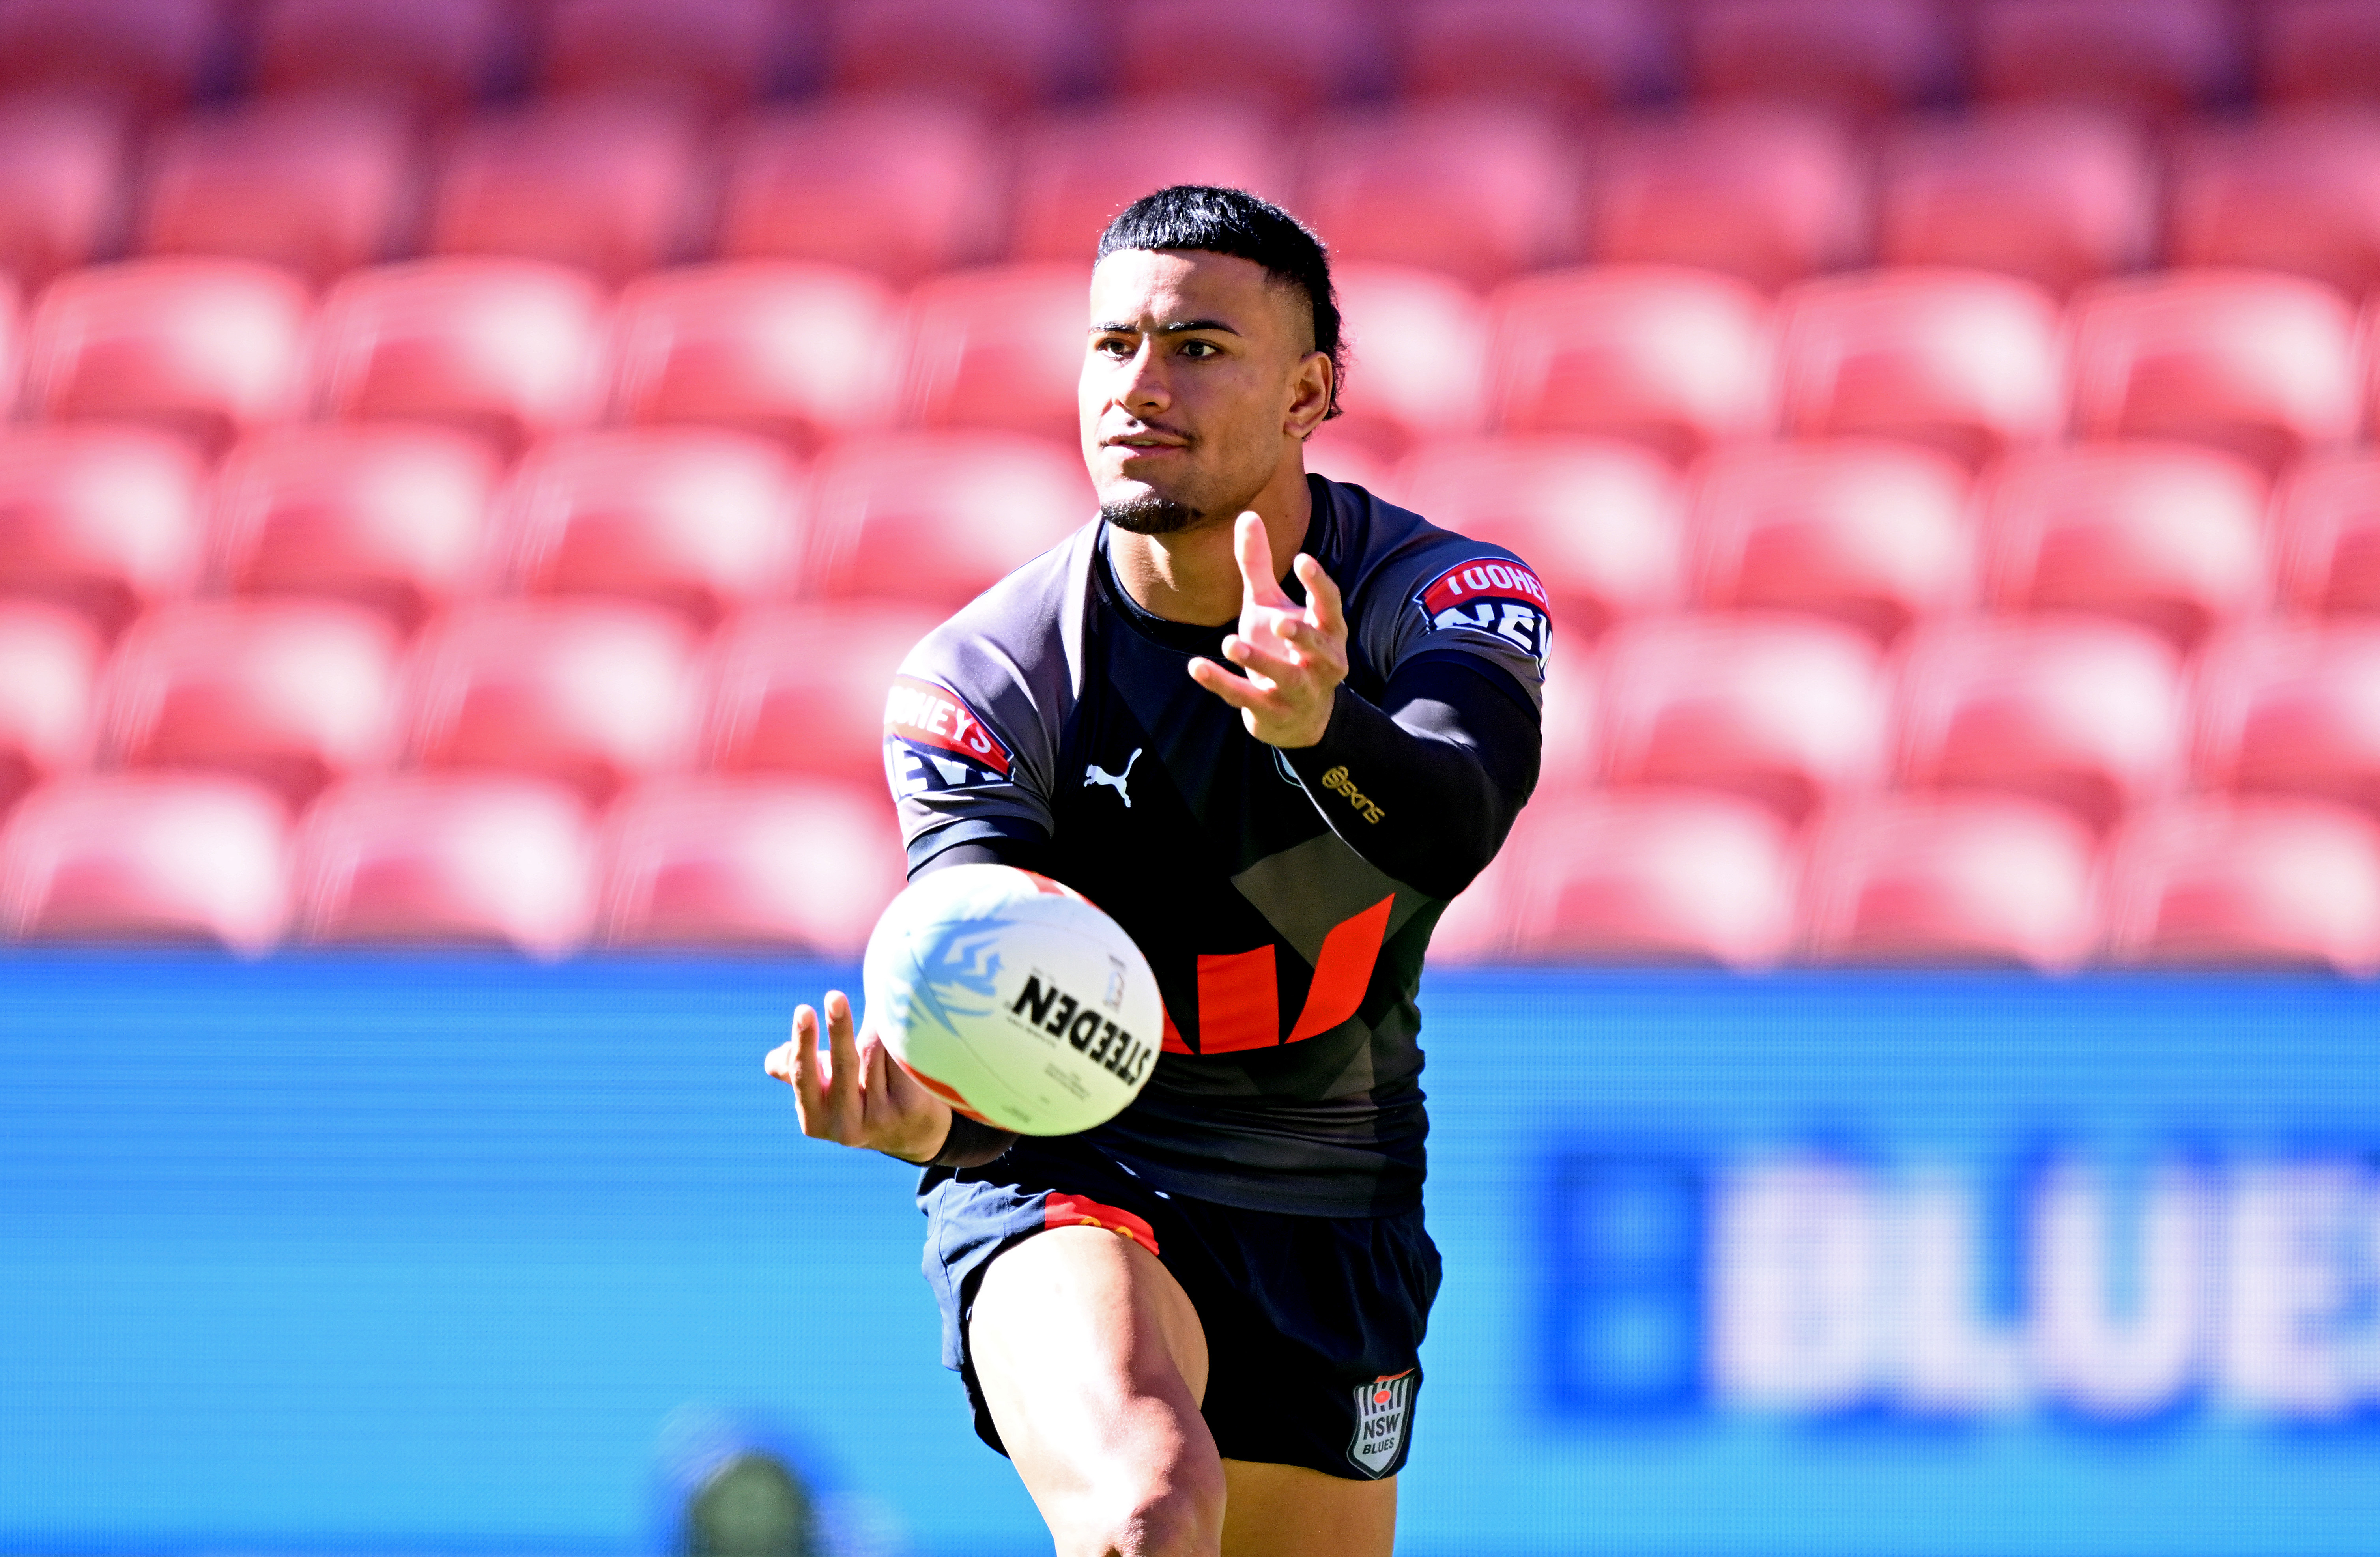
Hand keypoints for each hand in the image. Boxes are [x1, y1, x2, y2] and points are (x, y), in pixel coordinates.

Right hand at [764, 990, 951, 1162]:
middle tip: (835, 996)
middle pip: (844, 1064)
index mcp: (814, 1119)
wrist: (912, 1131)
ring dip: (878, 1025)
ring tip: (882, 1011)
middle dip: (839, 1028)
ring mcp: (880, 1119)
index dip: (804, 1043)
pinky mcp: (912, 1108)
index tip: (804, 1010)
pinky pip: (902, 1057)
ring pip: (877, 1052)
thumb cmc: (856, 1096)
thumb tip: (774, 1059)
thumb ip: (794, 1071)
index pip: (805, 1075)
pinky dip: (901, 1036)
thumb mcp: (821, 1088)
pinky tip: (903, 1023)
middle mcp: (845, 1125)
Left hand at [1187, 511, 1347, 747]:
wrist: (1296, 716)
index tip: (1304, 560)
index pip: (1330, 605)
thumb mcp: (1270, 605)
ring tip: (1230, 642)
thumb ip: (1260, 565)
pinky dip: (1221, 683)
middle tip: (1279, 620)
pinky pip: (1246, 697)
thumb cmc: (1284, 647)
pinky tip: (1196, 666)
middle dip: (1300, 635)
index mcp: (1327, 629)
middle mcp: (1322, 661)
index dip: (1319, 584)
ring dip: (1258, 661)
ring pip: (1283, 676)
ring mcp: (1300, 690)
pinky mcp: (1272, 711)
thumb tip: (1247, 513)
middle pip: (1316, 646)